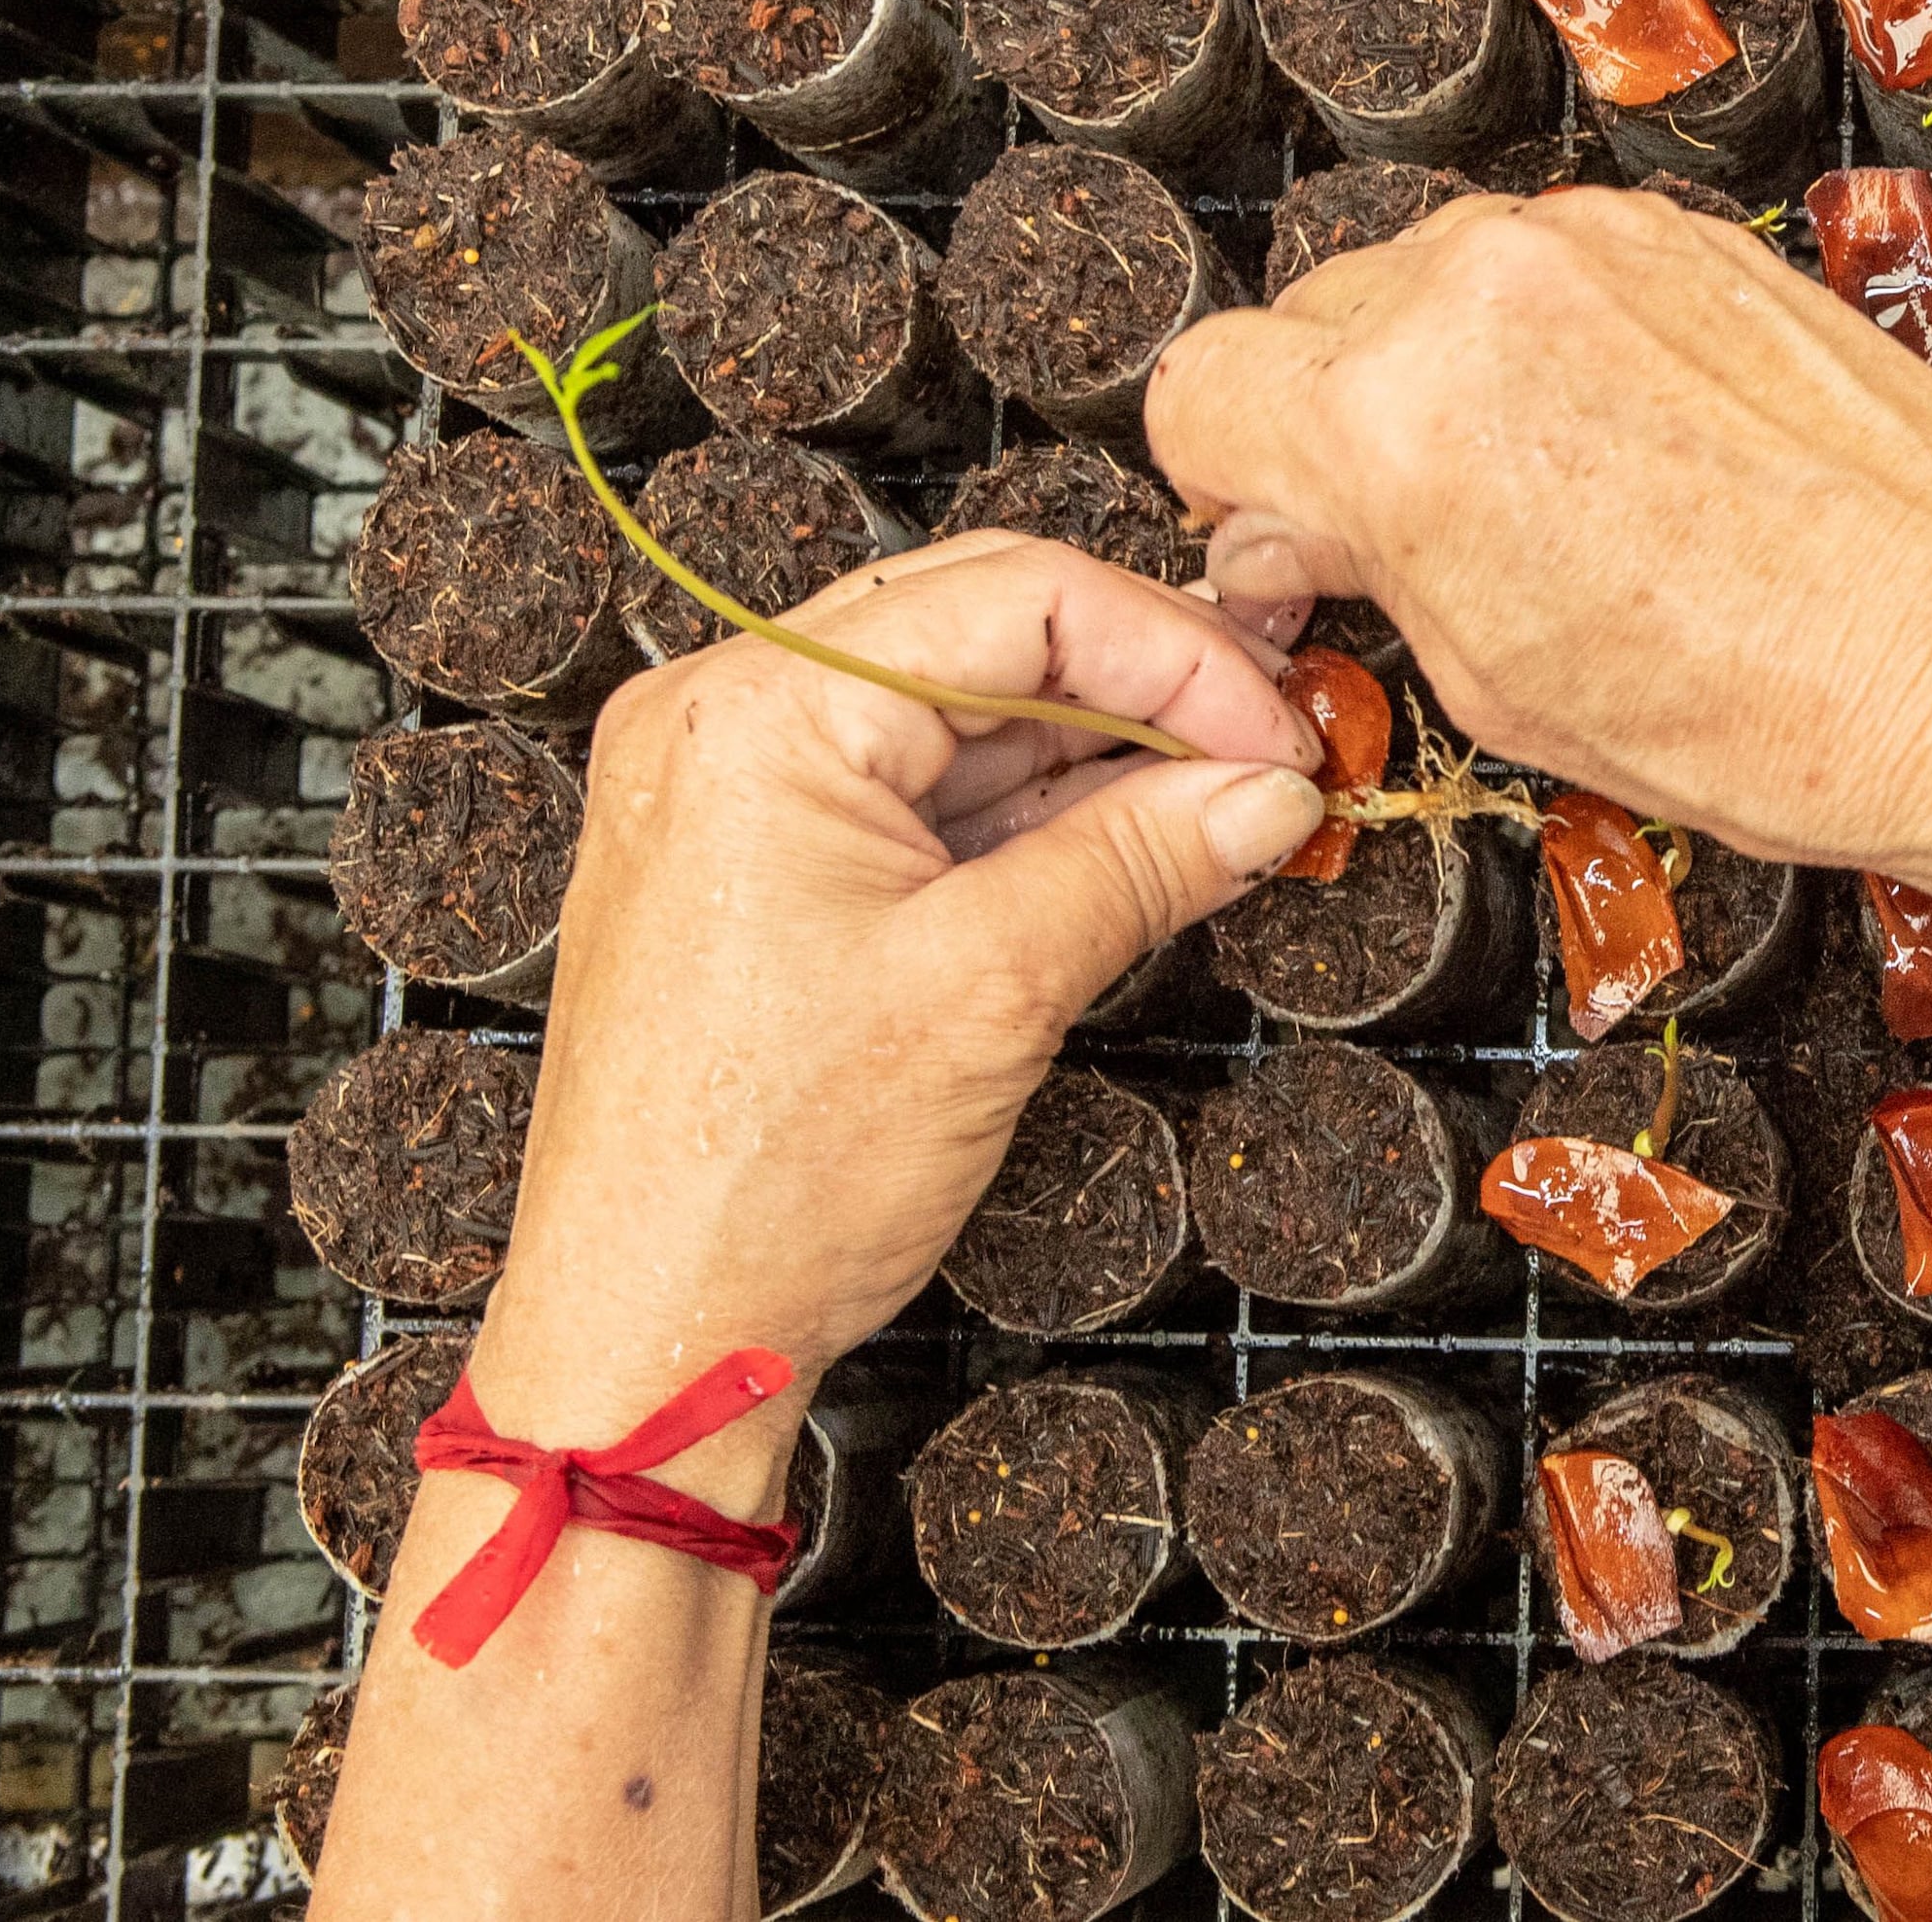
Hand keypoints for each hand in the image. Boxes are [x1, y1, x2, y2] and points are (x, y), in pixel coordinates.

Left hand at [464, 531, 1326, 1458]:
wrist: (651, 1335)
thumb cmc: (760, 1181)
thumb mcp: (995, 988)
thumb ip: (1144, 855)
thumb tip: (1267, 789)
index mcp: (756, 710)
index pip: (1018, 596)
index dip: (1177, 654)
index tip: (1280, 728)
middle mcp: (720, 718)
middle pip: (986, 627)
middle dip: (1147, 680)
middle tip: (1274, 738)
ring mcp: (727, 789)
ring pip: (959, 707)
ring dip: (1100, 745)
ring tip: (1229, 796)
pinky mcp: (750, 862)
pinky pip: (916, 788)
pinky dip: (1031, 808)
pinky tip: (1138, 835)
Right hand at [1143, 186, 1931, 875]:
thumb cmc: (1763, 704)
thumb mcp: (1494, 684)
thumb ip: (1364, 568)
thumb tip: (1296, 526)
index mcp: (1392, 418)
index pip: (1199, 389)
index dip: (1226, 480)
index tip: (1283, 530)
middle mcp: (1478, 294)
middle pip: (1311, 321)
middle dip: (1337, 420)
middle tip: (1418, 532)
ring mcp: (1592, 246)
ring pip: (1432, 280)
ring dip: (1450, 368)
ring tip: (1549, 491)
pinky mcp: (1685, 233)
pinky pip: (1554, 265)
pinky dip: (1558, 336)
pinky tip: (1632, 442)